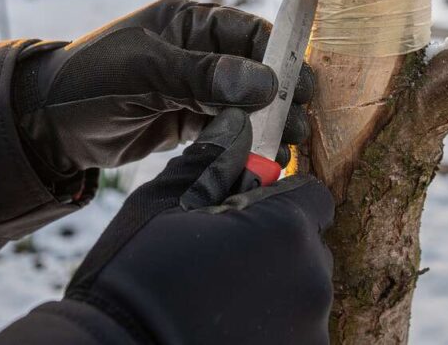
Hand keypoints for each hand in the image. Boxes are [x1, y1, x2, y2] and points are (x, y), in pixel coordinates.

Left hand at [12, 0, 313, 172]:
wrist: (44, 129)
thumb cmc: (88, 82)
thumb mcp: (144, 71)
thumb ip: (202, 75)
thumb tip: (264, 82)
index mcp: (188, 24)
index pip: (247, 32)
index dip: (278, 55)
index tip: (300, 84)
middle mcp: (197, 53)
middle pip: (254, 69)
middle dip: (280, 94)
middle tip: (302, 120)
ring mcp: (194, 88)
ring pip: (245, 103)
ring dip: (267, 122)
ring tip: (289, 143)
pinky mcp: (187, 122)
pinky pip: (226, 128)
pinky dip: (245, 141)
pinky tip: (262, 156)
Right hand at [61, 109, 333, 343]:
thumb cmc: (135, 276)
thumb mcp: (165, 204)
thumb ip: (213, 160)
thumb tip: (236, 123)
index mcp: (287, 228)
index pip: (312, 197)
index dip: (278, 199)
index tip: (243, 213)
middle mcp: (312, 280)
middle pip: (309, 246)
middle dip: (276, 245)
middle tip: (223, 259)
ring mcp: (309, 329)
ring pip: (301, 291)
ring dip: (273, 289)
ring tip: (219, 298)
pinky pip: (295, 331)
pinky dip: (270, 327)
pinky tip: (224, 327)